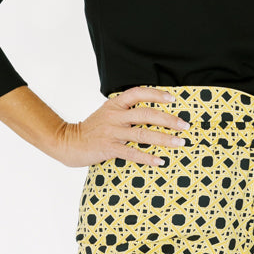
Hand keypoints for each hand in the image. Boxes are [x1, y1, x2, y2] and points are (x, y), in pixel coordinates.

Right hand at [55, 85, 188, 167]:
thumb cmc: (92, 129)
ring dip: (164, 139)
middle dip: (169, 120)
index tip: (173, 100)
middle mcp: (114, 115)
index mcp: (115, 104)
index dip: (156, 94)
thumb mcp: (107, 113)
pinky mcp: (108, 148)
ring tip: (180, 143)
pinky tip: (160, 161)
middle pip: (146, 114)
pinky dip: (148, 157)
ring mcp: (111, 132)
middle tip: (185, 126)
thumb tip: (152, 113)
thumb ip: (125, 110)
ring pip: (143, 133)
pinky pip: (132, 153)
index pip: (138, 93)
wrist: (68, 142)